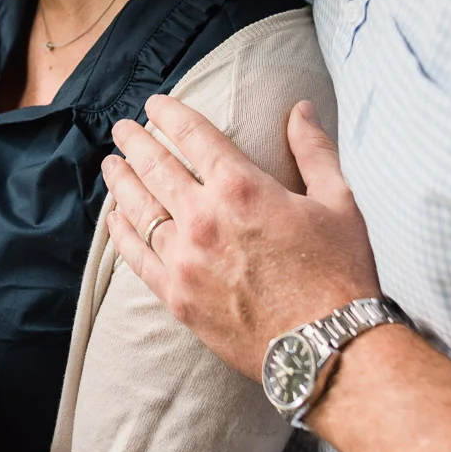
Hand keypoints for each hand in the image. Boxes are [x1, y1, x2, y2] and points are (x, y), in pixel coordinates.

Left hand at [102, 95, 381, 378]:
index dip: (169, 113)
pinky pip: (136, 257)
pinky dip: (120, 233)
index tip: (154, 104)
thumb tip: (300, 109)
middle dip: (135, 141)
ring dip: (121, 181)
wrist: (327, 347)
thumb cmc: (339, 273)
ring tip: (111, 164)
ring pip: (139, 208)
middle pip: (155, 166)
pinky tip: (114, 218)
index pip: (192, 135)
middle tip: (122, 128)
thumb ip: (313, 150)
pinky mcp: (177, 297)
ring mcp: (185, 259)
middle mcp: (203, 218)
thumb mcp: (338, 201)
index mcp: (241, 187)